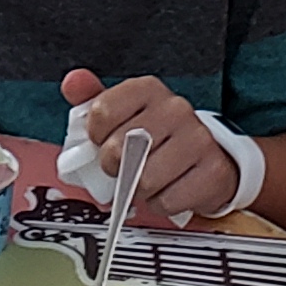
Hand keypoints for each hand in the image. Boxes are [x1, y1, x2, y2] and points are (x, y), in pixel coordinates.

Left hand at [67, 72, 242, 223]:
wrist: (209, 156)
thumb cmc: (160, 136)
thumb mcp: (124, 113)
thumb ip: (93, 100)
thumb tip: (73, 82)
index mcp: (148, 90)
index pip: (102, 111)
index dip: (96, 135)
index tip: (103, 140)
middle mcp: (175, 109)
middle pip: (119, 150)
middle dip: (115, 167)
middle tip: (125, 166)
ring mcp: (197, 139)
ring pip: (143, 180)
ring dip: (139, 190)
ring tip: (148, 178)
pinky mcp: (212, 170)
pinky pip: (167, 200)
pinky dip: (161, 203)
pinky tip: (168, 189)